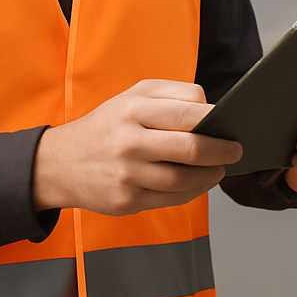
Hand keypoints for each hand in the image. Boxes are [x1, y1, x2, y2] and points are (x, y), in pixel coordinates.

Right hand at [32, 79, 241, 214]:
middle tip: (236, 150)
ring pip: (183, 179)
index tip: (232, 123)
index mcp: (133, 110)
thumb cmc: (109, 124)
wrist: (60, 163)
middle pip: (190, 149)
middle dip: (221, 151)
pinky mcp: (126, 202)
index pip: (186, 113)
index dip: (216, 120)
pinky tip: (201, 183)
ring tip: (221, 168)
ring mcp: (127, 175)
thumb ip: (174, 95)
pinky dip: (193, 191)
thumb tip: (212, 108)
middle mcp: (129, 142)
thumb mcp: (134, 95)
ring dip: (211, 175)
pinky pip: (171, 199)